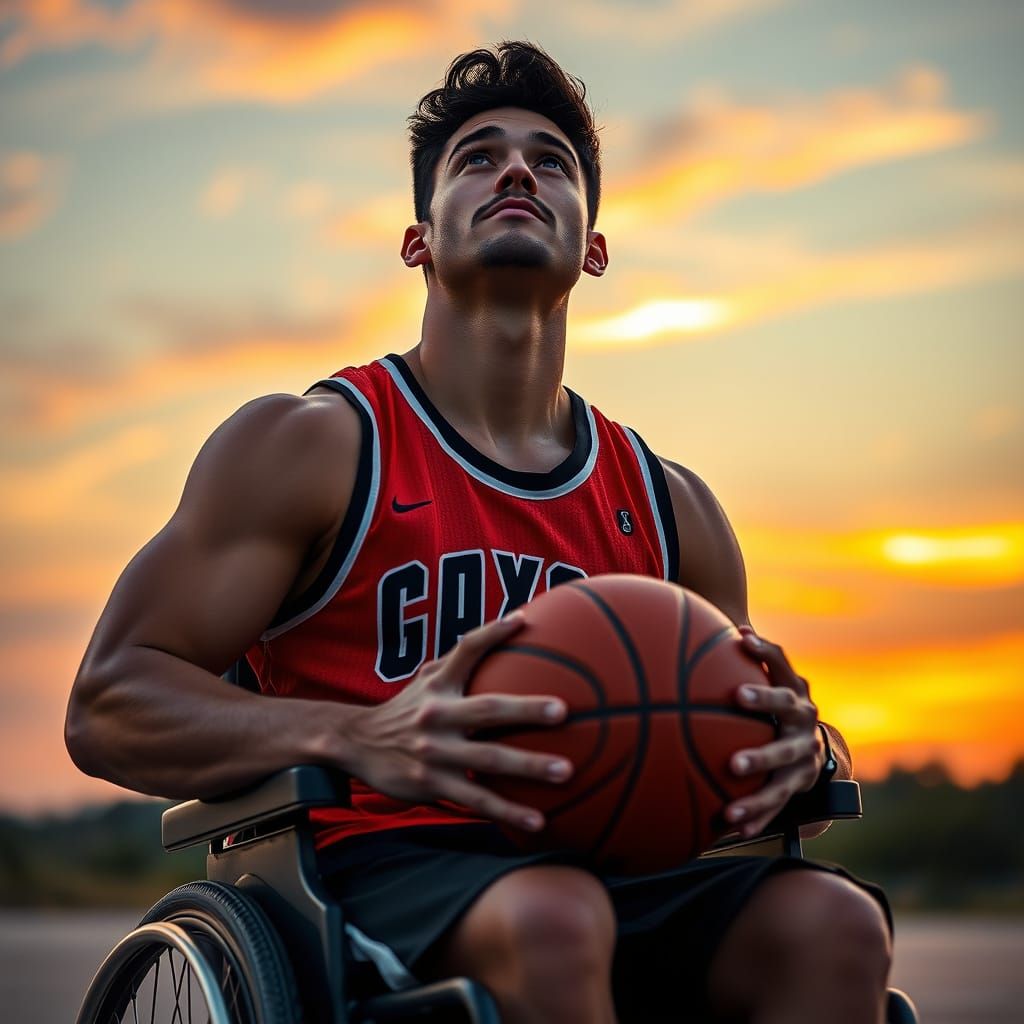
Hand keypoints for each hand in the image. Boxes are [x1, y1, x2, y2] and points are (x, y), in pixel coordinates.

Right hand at [346, 612, 571, 832]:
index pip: (465, 650)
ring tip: (565, 771)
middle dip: (526, 710)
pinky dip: (508, 811)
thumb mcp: (427, 678)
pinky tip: (539, 821)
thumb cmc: (408, 707)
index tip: (523, 621)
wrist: (357, 744)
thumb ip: (461, 659)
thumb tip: (509, 628)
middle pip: (487, 710)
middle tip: (563, 711)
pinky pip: (477, 800)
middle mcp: (436, 715)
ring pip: (488, 760)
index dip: (492, 633)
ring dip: (528, 767)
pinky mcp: (432, 785)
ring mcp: (435, 753)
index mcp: (438, 685)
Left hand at [724, 628, 823, 837]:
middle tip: (734, 758)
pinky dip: (756, 819)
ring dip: (757, 795)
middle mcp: (804, 727)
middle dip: (762, 742)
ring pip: (782, 781)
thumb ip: (752, 656)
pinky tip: (734, 831)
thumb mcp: (772, 679)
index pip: (783, 674)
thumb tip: (732, 626)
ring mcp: (804, 760)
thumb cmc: (778, 702)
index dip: (764, 664)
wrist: (817, 741)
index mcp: (795, 696)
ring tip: (730, 809)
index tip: (739, 663)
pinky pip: (777, 808)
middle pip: (786, 734)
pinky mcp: (799, 787)